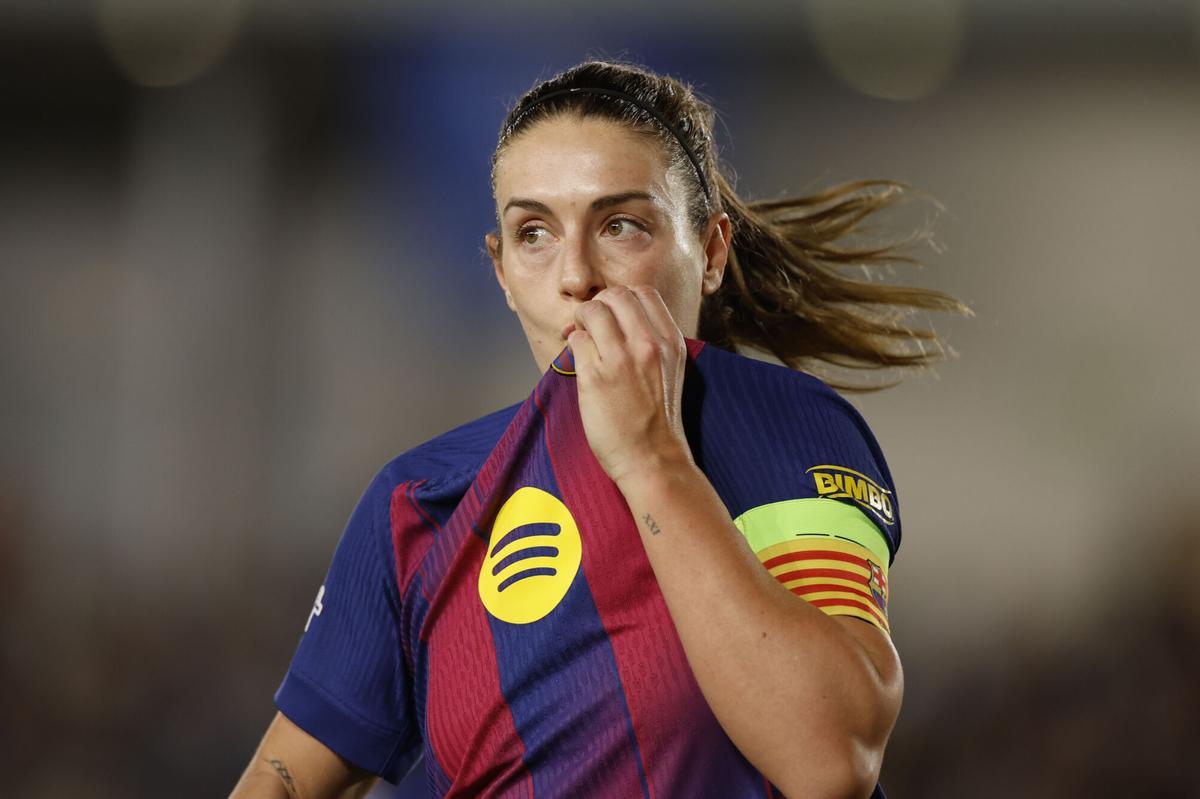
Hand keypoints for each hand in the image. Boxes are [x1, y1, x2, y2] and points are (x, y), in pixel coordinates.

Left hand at [566, 285, 693, 485]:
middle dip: (599, 304)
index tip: (614, 315)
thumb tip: (621, 319)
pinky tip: (580, 360)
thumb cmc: (658, 419)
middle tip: (592, 324)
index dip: (623, 299)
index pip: (643, 293)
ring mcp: (621, 359)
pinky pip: (576, 340)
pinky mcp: (595, 377)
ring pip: (593, 311)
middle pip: (616, 295)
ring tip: (581, 338)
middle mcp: (647, 344)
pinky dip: (573, 344)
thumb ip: (653, 342)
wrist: (652, 459)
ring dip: (581, 320)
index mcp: (670, 341)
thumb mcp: (670, 370)